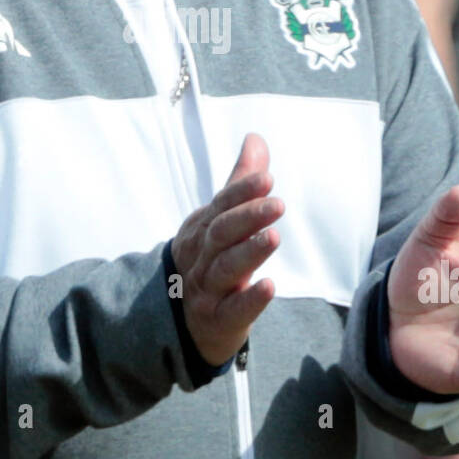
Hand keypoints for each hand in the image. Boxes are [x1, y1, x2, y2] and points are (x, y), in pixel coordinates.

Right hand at [171, 133, 283, 365]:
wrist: (180, 320)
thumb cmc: (208, 261)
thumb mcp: (219, 221)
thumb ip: (240, 183)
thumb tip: (255, 138)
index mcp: (202, 228)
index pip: (222, 206)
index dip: (243, 192)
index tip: (268, 179)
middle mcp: (201, 256)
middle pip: (221, 233)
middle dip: (248, 217)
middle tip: (278, 205)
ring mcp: (207, 289)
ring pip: (225, 269)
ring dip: (249, 252)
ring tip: (273, 238)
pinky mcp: (217, 320)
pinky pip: (232, 310)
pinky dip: (249, 299)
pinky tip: (269, 286)